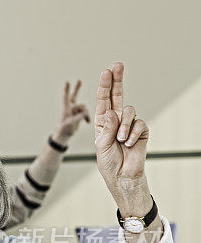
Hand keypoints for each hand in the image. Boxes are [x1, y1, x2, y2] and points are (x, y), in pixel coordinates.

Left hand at [52, 80, 89, 144]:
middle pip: (74, 96)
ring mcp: (74, 110)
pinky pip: (85, 112)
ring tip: (87, 120)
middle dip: (76, 89)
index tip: (66, 82)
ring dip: (85, 113)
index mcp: (65, 109)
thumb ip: (76, 119)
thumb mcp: (69, 125)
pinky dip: (87, 116)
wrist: (64, 135)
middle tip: (79, 80)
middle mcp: (69, 107)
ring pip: (83, 107)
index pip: (65, 98)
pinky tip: (87, 122)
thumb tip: (84, 113)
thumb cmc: (63, 130)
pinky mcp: (78, 113)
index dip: (66, 90)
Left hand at [93, 62, 150, 213]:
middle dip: (117, 80)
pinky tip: (128, 144)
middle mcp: (116, 121)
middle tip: (117, 65)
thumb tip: (113, 112)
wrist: (123, 177)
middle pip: (117, 96)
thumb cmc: (108, 163)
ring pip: (129, 111)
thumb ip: (106, 129)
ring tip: (120, 140)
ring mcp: (129, 125)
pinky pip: (139, 124)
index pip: (103, 101)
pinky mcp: (141, 131)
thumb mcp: (100, 146)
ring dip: (123, 125)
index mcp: (102, 123)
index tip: (106, 72)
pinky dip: (132, 134)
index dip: (105, 86)